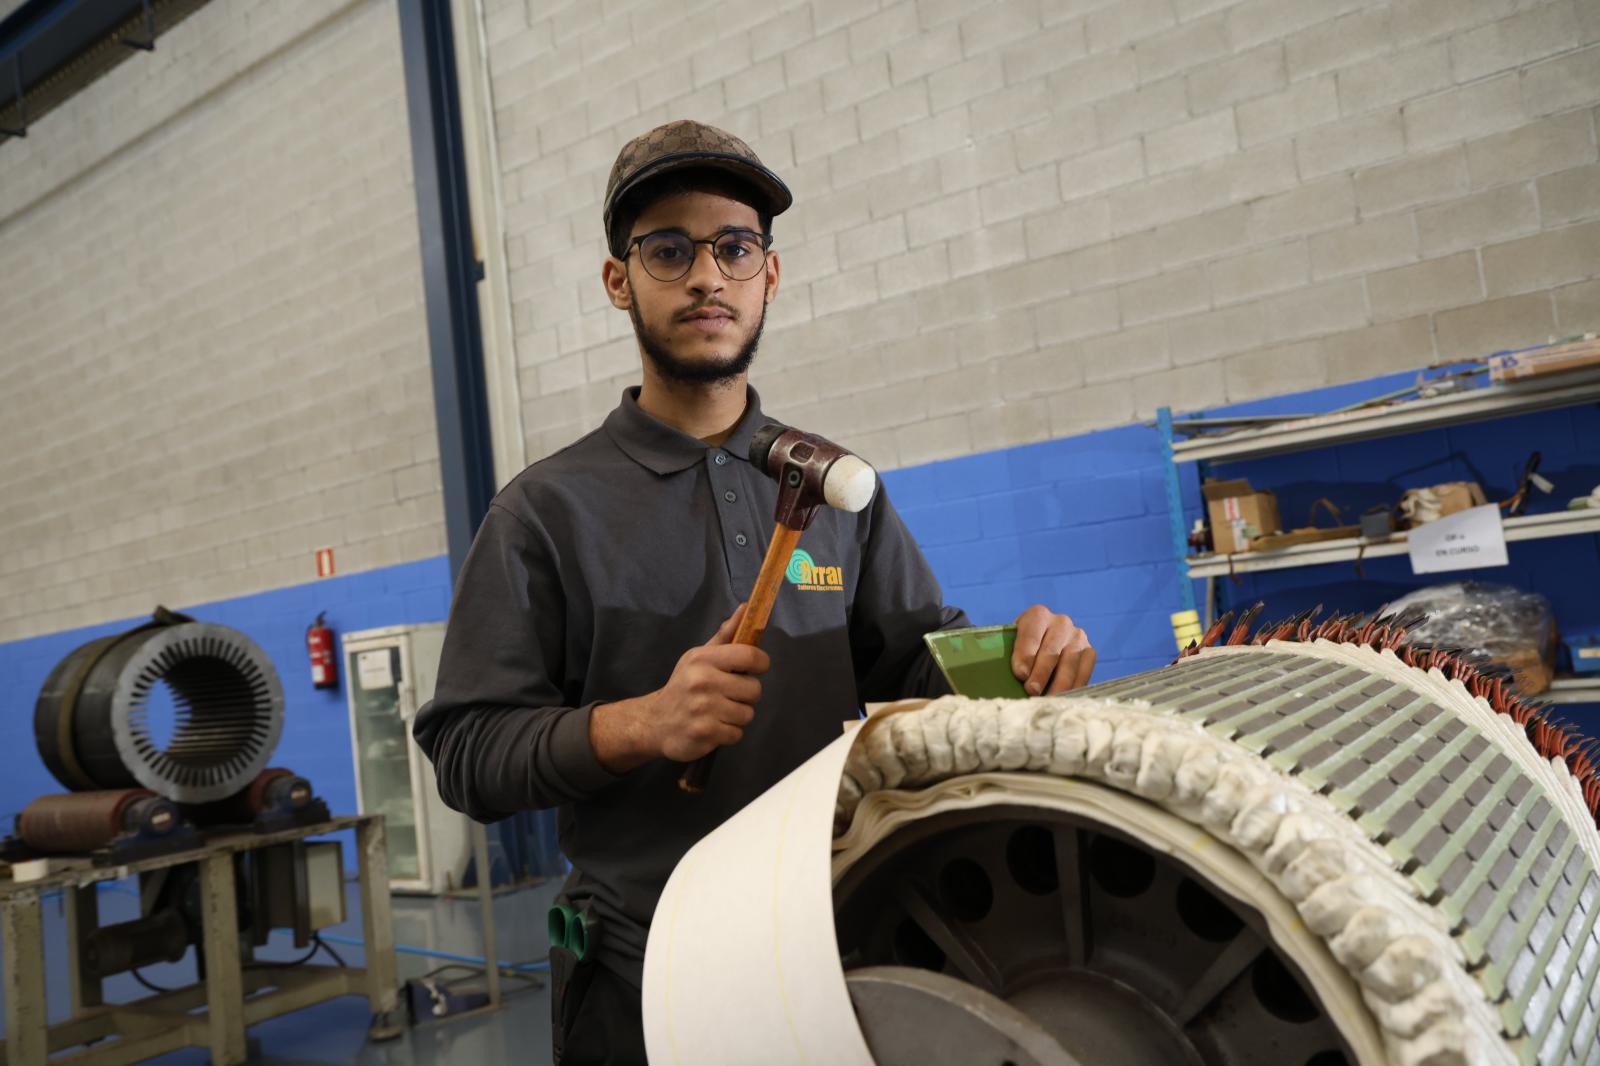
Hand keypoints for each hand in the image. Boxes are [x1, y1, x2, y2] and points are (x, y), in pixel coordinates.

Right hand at [647, 603, 770, 761]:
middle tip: (729, 695)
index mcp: (703, 659)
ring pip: (747, 714)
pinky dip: (729, 733)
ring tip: (719, 712)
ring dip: (737, 716)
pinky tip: (713, 726)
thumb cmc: (684, 685)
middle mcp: (703, 682)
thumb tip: (745, 608)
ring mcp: (703, 709)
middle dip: (746, 695)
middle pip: (754, 690)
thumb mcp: (699, 657)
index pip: (749, 656)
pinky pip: (737, 734)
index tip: (755, 668)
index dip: (761, 663)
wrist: (655, 722)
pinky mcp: (704, 733)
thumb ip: (725, 636)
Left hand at [1011, 605, 1094, 695]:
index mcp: (1038, 615)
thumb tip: (1007, 676)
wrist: (1044, 645)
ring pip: (1069, 663)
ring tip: (1046, 700)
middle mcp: (1061, 622)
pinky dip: (1073, 687)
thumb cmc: (1021, 649)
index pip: (1031, 635)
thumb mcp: (1011, 644)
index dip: (1025, 655)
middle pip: (1051, 651)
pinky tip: (1063, 699)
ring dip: (1058, 684)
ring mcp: (1078, 637)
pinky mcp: (1089, 652)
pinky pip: (1084, 672)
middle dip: (1040, 673)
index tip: (1020, 675)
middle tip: (1031, 691)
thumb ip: (1006, 654)